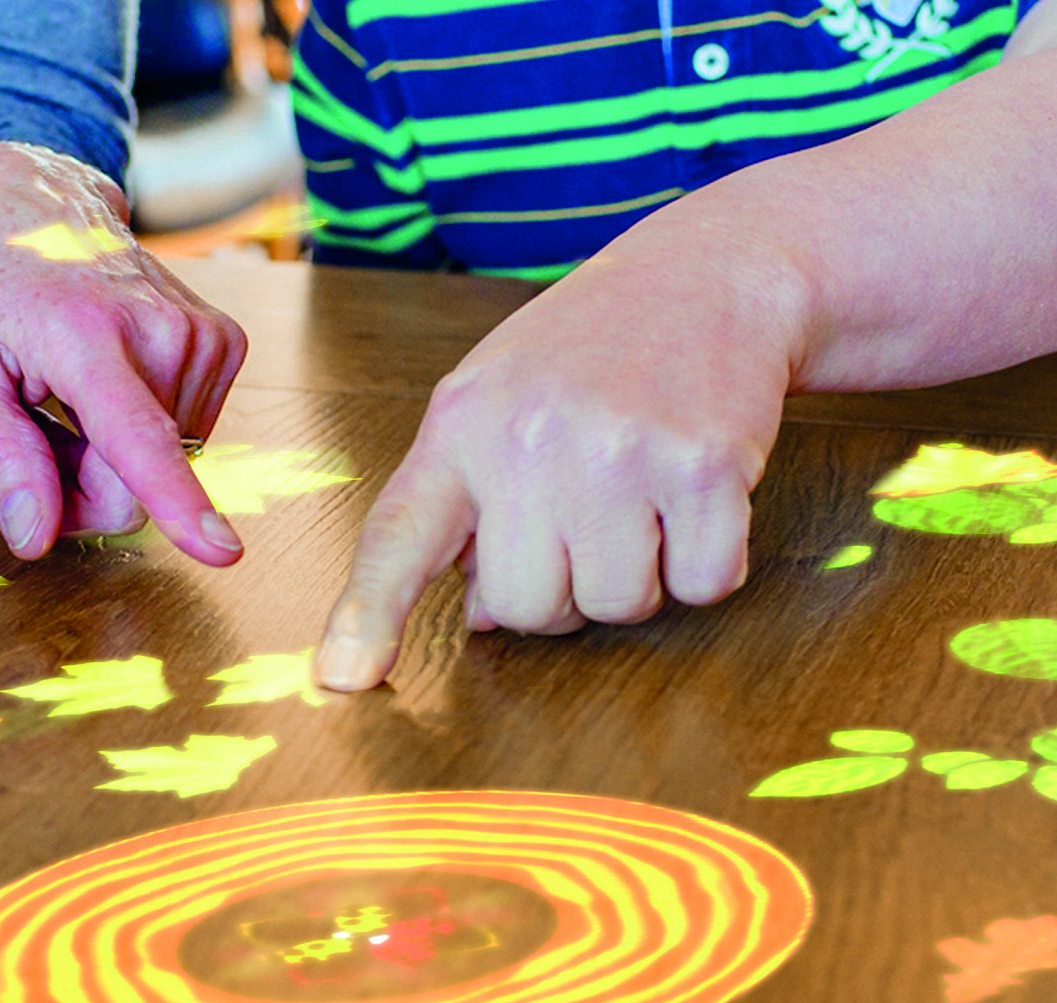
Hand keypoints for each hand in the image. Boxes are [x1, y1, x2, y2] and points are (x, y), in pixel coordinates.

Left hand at [0, 143, 249, 563]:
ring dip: (108, 456)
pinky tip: (110, 386)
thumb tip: (37, 537)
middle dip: (82, 488)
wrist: (37, 206)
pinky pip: (185, 441)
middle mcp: (160, 330)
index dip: (179, 503)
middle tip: (37, 430)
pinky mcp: (224, 344)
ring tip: (71, 394)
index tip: (223, 551)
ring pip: (162, 469)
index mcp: (85, 334)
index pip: (139, 437)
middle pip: (134, 486)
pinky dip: (141, 431)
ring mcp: (202, 334)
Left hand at [314, 227, 808, 689]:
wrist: (712, 270)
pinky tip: (696, 494)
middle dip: (565, 589)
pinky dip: (708, 561)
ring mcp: (617, 450)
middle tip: (589, 517)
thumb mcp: (497, 403)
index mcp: (461, 425)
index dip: (368, 615)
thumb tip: (482, 617)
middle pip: (528, 607)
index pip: (400, 536)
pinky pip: (700, 584)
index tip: (343, 679)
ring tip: (644, 497)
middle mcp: (528, 437)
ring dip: (640, 577)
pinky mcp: (702, 464)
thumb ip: (470, 508)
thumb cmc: (591, 351)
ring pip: (615, 606)